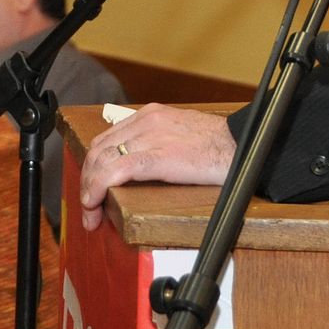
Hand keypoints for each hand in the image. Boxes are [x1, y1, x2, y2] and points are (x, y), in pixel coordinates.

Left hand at [78, 104, 234, 231]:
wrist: (242, 146)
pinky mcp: (158, 157)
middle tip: (89, 208)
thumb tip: (138, 167)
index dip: (93, 167)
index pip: (106, 139)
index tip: (92, 189)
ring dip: (89, 190)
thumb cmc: (218, 146)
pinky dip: (98, 188)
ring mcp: (151, 137)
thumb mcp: (181, 135)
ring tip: (92, 213)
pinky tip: (95, 203)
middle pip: (98, 150)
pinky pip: (116, 171)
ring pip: (102, 161)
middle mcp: (146, 121)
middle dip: (86, 181)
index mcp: (151, 115)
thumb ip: (158, 143)